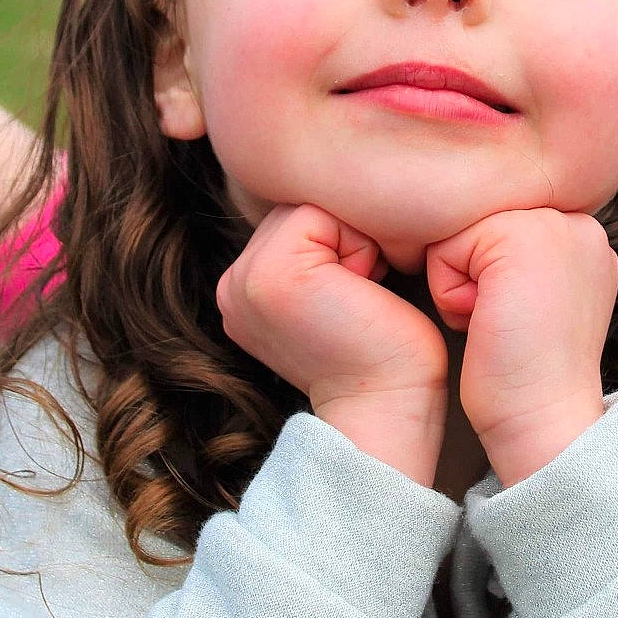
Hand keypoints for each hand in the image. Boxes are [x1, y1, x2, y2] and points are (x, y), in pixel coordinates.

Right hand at [216, 204, 448, 482]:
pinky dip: (356, 245)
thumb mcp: (332, 295)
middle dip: (344, 238)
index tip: (356, 297)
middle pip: (299, 209)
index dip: (340, 244)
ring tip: (357, 295)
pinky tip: (361, 291)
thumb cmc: (382, 355)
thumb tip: (337, 208)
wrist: (385, 409)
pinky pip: (319, 214)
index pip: (295, 220)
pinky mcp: (271, 274)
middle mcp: (232, 284)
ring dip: (351, 241)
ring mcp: (245, 279)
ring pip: (310, 209)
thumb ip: (313, 255)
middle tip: (359, 297)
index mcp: (243, 289)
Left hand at [424, 208, 617, 484]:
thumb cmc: (529, 373)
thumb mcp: (540, 297)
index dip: (488, 278)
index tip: (520, 320)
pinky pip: (445, 248)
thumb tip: (481, 247)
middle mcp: (577, 220)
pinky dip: (450, 292)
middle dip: (474, 276)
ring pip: (460, 233)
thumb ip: (524, 257)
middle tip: (507, 322)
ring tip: (497, 321)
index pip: (497, 226)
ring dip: (461, 283)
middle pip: (478, 224)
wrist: (544, 420)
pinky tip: (486, 321)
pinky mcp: (518, 237)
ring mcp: (552, 224)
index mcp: (583, 234)